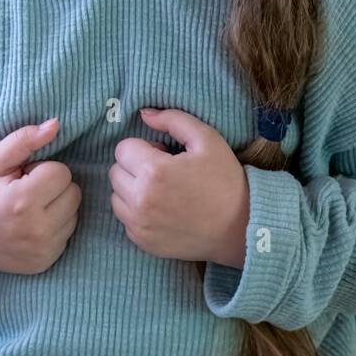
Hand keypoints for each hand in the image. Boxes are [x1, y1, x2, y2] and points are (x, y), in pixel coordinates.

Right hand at [0, 117, 81, 273]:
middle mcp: (36, 231)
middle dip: (53, 187)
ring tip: (28, 208)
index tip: (21, 178)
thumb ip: (25, 140)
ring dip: (57, 206)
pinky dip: (55, 225)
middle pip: (73, 192)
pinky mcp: (46, 262)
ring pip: (74, 213)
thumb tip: (56, 124)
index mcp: (22, 202)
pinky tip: (31, 224)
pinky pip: (68, 233)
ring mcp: (42, 251)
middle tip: (25, 192)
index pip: (62, 172)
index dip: (42, 169)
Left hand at [108, 108, 250, 267]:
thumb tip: (144, 114)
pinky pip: (125, 219)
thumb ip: (172, 119)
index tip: (164, 155)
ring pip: (116, 196)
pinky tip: (162, 210)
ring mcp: (139, 225)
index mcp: (154, 172)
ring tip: (161, 191)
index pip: (123, 148)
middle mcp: (140, 201)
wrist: (240, 228)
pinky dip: (137, 212)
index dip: (145, 147)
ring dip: (132, 189)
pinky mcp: (142, 242)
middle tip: (164, 172)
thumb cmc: (225, 181)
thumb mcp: (207, 139)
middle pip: (115, 171)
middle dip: (135, 166)